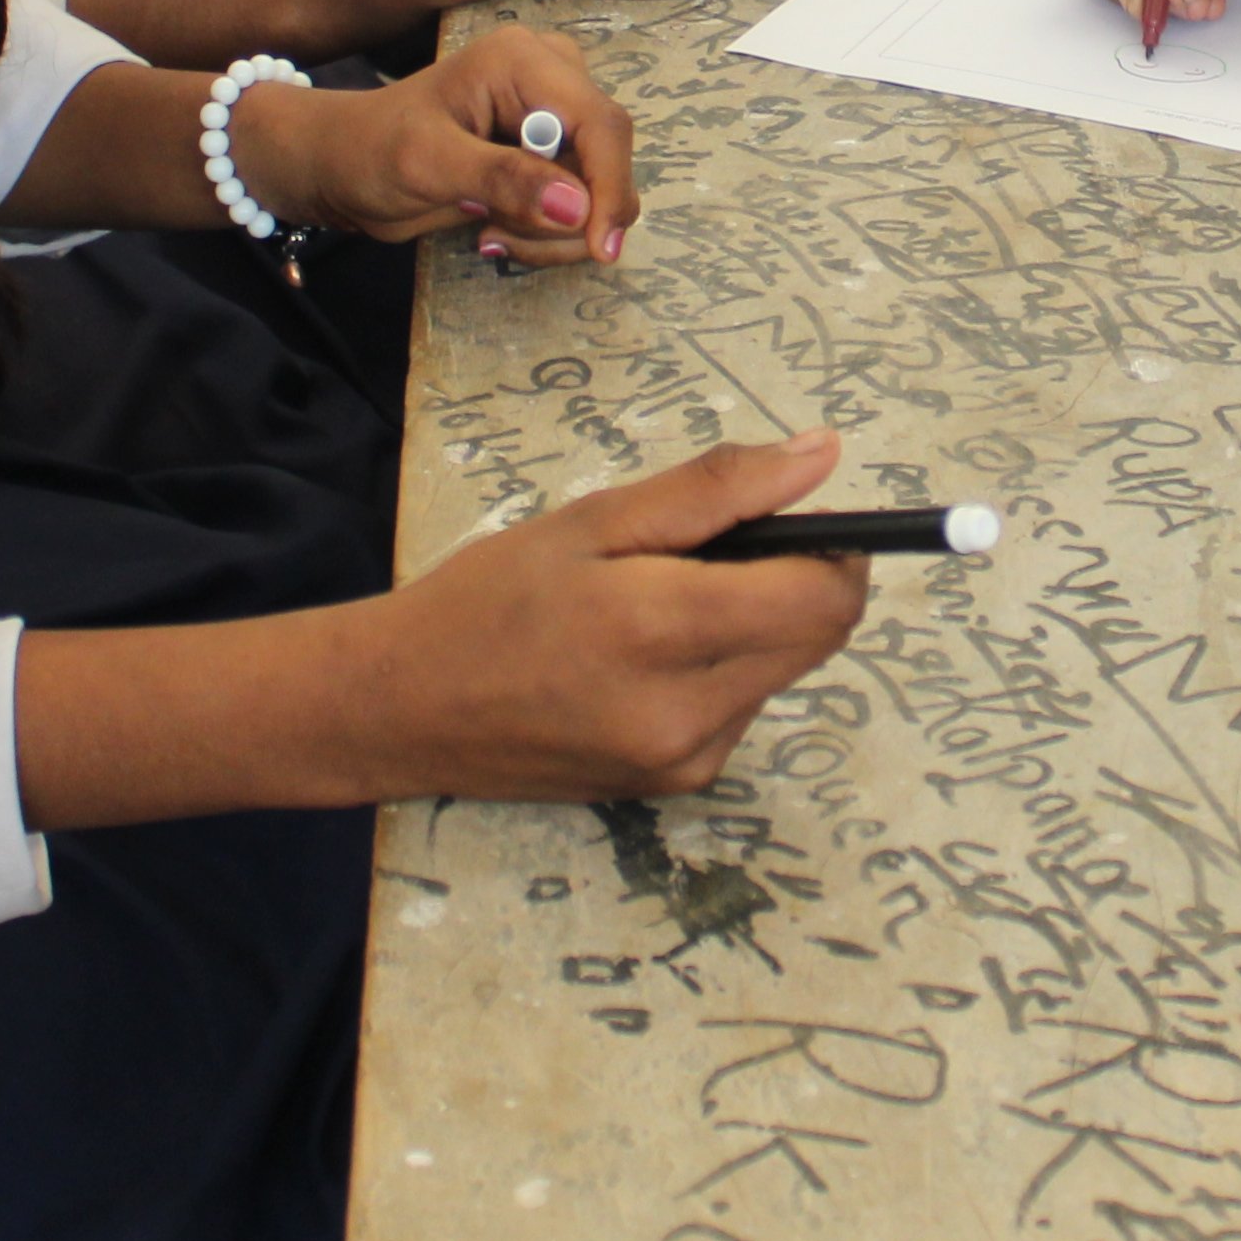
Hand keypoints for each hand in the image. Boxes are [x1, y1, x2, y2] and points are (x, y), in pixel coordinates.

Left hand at [230, 25, 637, 263]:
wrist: (344, 166)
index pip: (601, 124)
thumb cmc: (371, 150)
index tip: (599, 248)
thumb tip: (578, 208)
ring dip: (551, 232)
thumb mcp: (427, 164)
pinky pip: (579, 206)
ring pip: (598, 193)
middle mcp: (551, 80)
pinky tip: (494, 227)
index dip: (610, 188)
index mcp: (525, 60)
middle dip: (567, 217)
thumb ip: (502, 180)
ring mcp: (554, 118)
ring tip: (487, 230)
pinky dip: (545, 232)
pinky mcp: (551, 153)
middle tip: (497, 236)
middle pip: (606, 161)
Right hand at [351, 430, 872, 799]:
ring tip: (654, 609)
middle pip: (820, 637)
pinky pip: (741, 709)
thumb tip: (822, 456)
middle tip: (709, 554)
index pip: (827, 597)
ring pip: (783, 671)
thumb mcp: (595, 520)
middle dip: (795, 582)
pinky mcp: (678, 784)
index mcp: (665, 630)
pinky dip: (718, 671)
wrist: (405, 707)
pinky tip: (641, 660)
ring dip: (753, 627)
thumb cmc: (490, 597)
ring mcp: (687, 759)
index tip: (792, 518)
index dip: (835, 547)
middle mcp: (690, 711)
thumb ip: (718, 488)